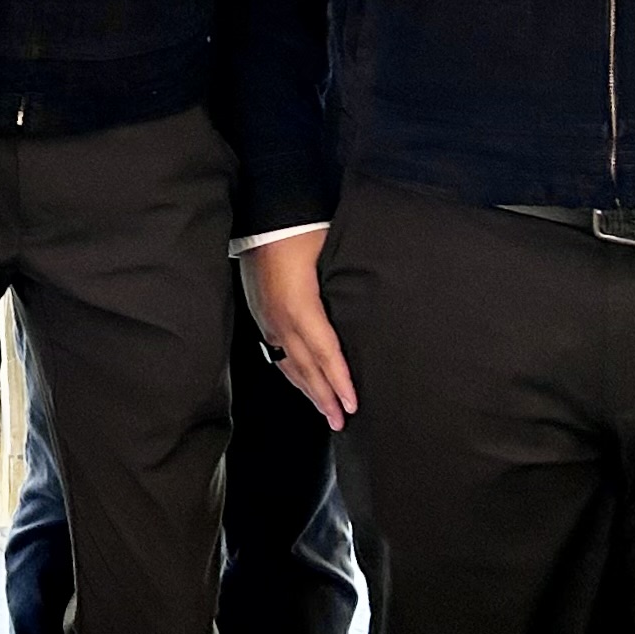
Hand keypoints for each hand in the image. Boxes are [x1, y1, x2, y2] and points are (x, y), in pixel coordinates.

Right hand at [241, 228, 355, 429]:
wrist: (263, 211)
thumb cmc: (300, 228)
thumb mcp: (331, 253)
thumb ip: (348, 284)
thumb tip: (373, 309)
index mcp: (299, 305)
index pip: (324, 352)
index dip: (339, 380)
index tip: (352, 404)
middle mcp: (280, 318)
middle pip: (305, 366)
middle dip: (324, 396)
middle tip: (340, 421)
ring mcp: (267, 317)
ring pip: (289, 363)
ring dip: (307, 389)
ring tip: (324, 411)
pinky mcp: (261, 312)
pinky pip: (276, 351)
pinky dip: (291, 372)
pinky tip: (299, 380)